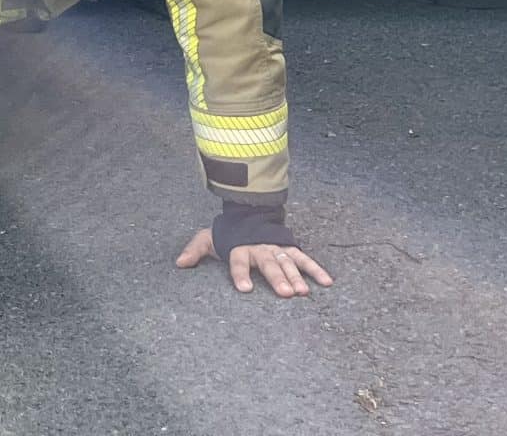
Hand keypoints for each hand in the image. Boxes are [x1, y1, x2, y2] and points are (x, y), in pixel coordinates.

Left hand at [176, 227, 331, 298]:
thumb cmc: (227, 232)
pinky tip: (327, 282)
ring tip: (303, 292)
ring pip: (288, 263)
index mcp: (239, 248)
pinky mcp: (289, 248)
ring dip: (296, 277)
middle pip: (269, 264)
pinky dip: (316, 269)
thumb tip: (179, 263)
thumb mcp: (207, 238)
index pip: (239, 261)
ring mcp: (276, 248)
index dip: (241, 274)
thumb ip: (195, 250)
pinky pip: (304, 259)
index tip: (244, 289)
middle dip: (277, 278)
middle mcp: (259, 249)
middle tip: (285, 294)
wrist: (248, 212)